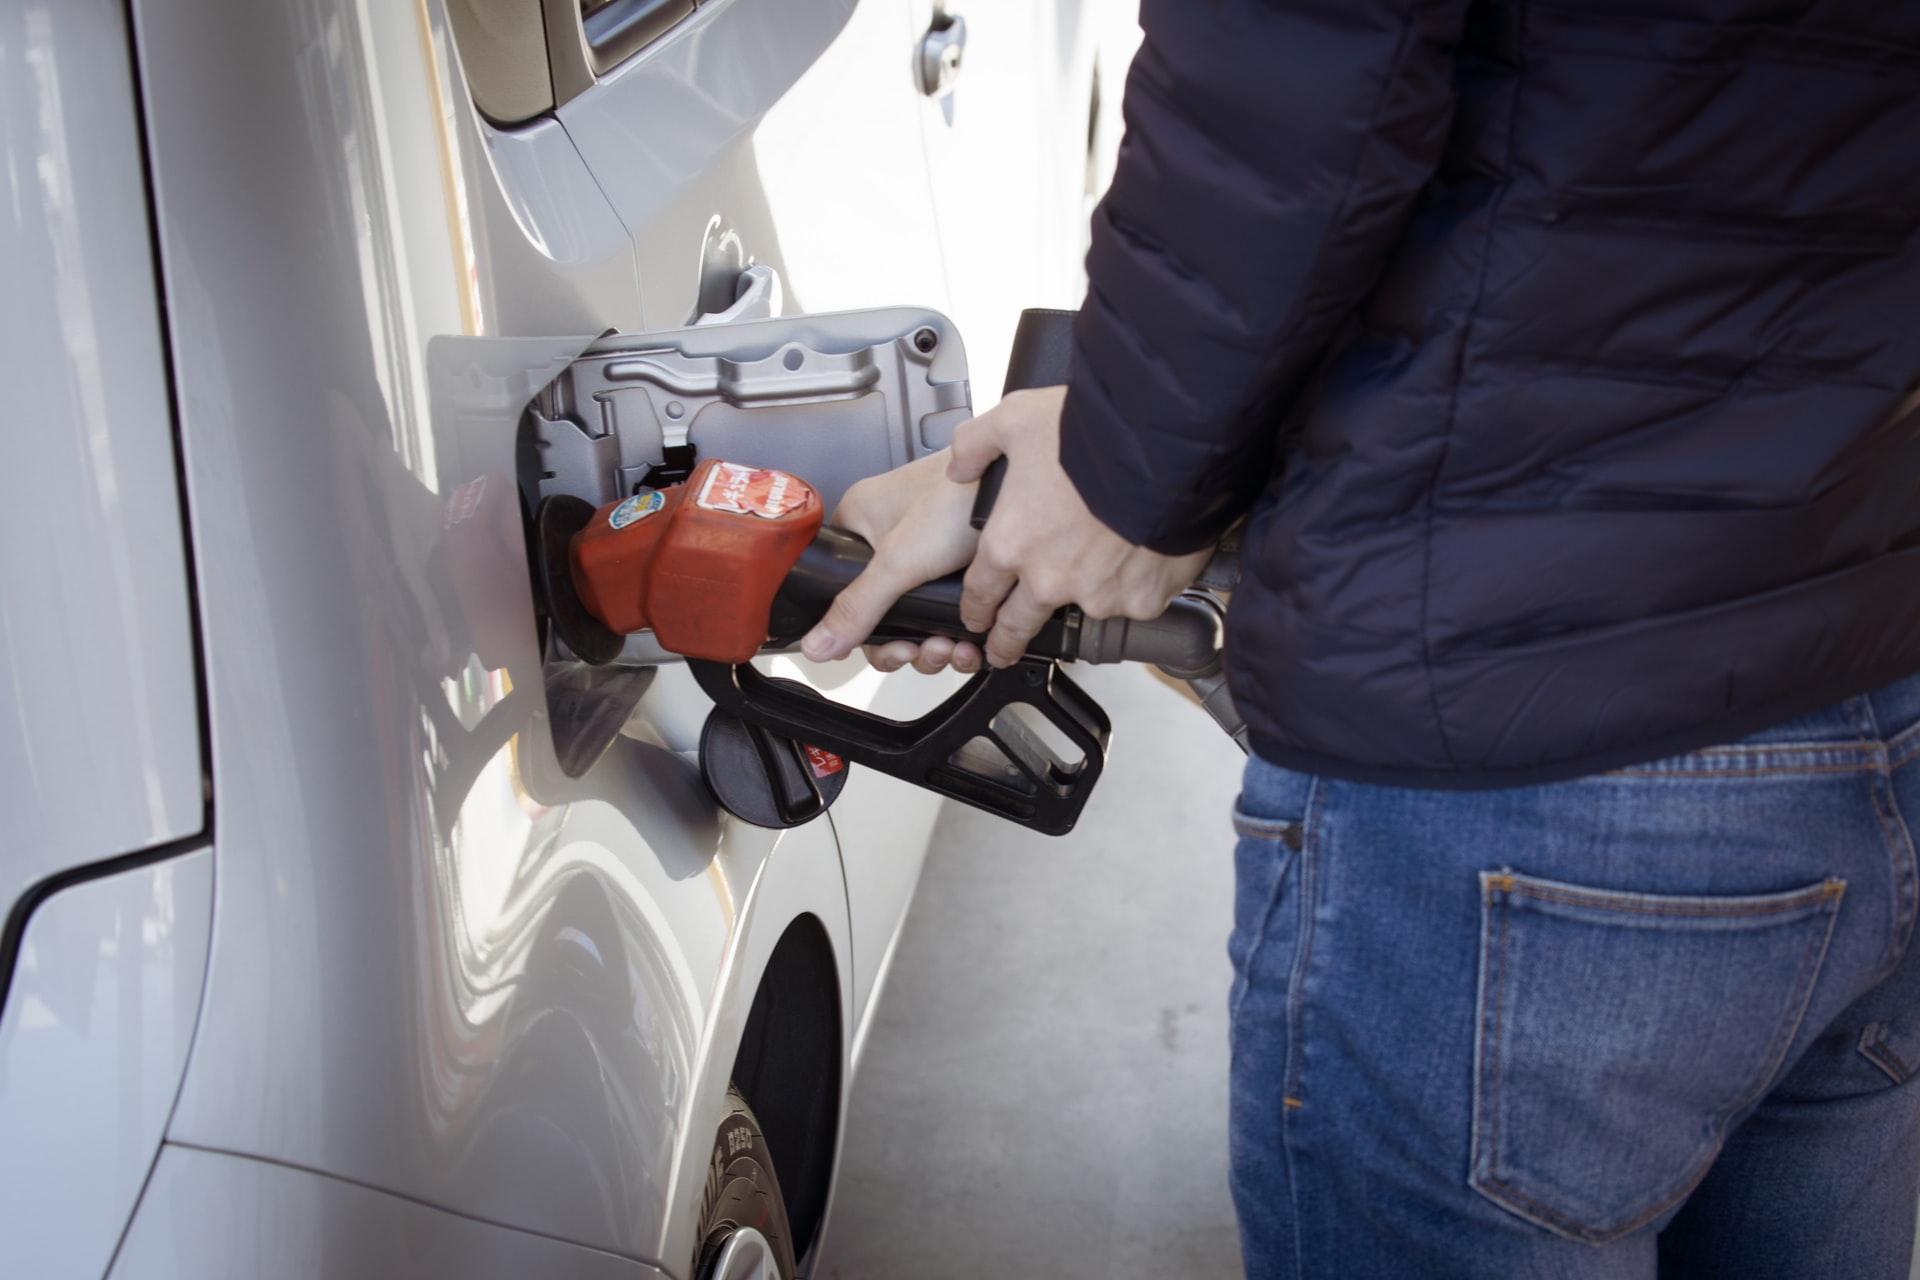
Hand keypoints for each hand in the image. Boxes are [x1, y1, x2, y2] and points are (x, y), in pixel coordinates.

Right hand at [798, 450, 985, 672]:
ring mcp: (926, 554)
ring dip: (935, 645)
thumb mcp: (900, 560)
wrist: (1023, 481)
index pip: (842, 593)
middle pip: (883, 615)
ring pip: (918, 619)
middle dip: (908, 644)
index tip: (892, 648)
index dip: (863, 632)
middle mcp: (889, 539)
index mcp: (859, 525)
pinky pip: (948, 612)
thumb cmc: (959, 495)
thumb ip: (857, 607)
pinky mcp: (959, 564)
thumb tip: (817, 645)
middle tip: (926, 650)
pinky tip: (971, 642)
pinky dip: (958, 635)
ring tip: (955, 647)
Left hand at [948, 387, 1213, 667]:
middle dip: (1006, 642)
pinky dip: (1136, 585)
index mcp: (1010, 543)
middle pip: (1017, 626)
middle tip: (1004, 650)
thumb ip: (977, 445)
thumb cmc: (1090, 434)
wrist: (1161, 449)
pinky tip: (1142, 555)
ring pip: (1084, 609)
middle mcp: (1048, 579)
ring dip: (1086, 595)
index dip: (975, 608)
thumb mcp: (1015, 420)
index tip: (977, 616)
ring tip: (1102, 569)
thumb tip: (959, 466)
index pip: (980, 592)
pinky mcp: (1140, 600)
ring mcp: (1096, 595)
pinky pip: (1135, 601)